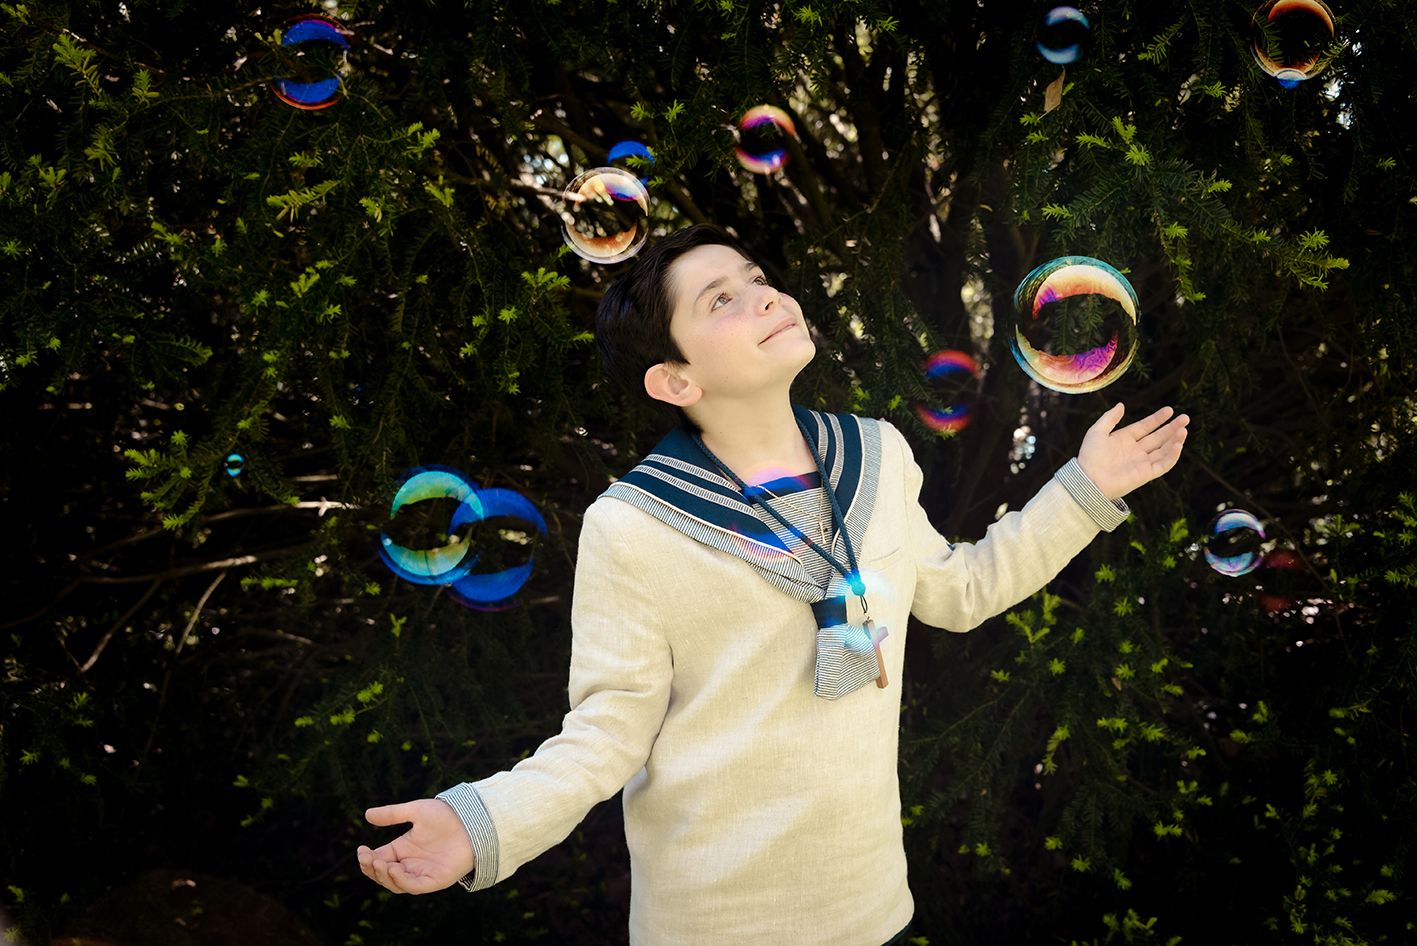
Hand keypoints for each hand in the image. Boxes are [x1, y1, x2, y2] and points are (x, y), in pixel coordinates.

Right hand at [356, 799, 474, 893]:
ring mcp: (422, 874)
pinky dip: (401, 881)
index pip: (379, 859)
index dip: (367, 858)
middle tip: (367, 858)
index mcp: (403, 849)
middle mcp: (410, 864)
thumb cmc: (446, 815)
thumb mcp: (416, 811)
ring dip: (384, 876)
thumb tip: (366, 814)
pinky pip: (414, 886)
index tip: (360, 850)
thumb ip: (392, 814)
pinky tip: (393, 869)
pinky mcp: (434, 881)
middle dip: (372, 869)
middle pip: (384, 874)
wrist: (472, 819)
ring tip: (379, 863)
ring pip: (396, 884)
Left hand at [1076, 403, 1188, 500]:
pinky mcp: (1146, 474)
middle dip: (1172, 427)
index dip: (1157, 418)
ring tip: (1184, 429)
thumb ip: (1110, 417)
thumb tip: (1121, 405)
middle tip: (1185, 418)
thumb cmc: (1090, 456)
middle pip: (1158, 437)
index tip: (1170, 410)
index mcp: (1124, 440)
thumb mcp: (1097, 431)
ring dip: (1175, 440)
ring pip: (1164, 450)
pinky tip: (1178, 444)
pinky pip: (1163, 464)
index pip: (1145, 427)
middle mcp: (1135, 451)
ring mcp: (1142, 463)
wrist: (1089, 479)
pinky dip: (1172, 455)